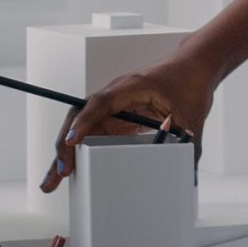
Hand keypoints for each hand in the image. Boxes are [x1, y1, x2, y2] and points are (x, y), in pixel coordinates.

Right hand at [39, 54, 215, 192]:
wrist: (194, 66)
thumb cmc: (190, 82)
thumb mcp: (191, 116)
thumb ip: (188, 145)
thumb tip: (186, 174)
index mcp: (131, 87)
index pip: (99, 103)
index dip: (84, 122)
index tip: (72, 143)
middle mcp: (116, 94)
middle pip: (81, 116)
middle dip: (65, 144)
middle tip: (57, 173)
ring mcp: (115, 105)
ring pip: (82, 126)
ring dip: (66, 151)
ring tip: (53, 180)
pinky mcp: (118, 115)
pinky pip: (93, 132)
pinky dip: (80, 150)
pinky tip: (72, 169)